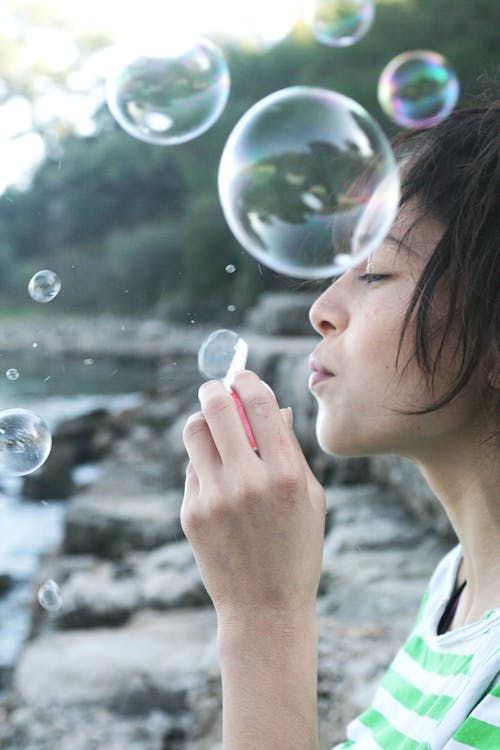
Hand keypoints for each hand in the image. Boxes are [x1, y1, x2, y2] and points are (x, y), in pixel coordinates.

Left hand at [180, 370, 325, 623]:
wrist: (265, 607)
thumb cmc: (297, 549)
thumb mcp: (310, 498)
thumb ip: (291, 450)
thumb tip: (275, 408)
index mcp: (284, 474)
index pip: (259, 404)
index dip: (247, 380)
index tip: (242, 376)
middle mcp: (246, 481)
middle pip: (216, 409)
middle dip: (214, 389)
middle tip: (215, 389)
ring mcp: (214, 497)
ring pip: (193, 433)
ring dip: (202, 421)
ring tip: (213, 429)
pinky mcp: (191, 512)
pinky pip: (192, 469)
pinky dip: (204, 464)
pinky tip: (219, 483)